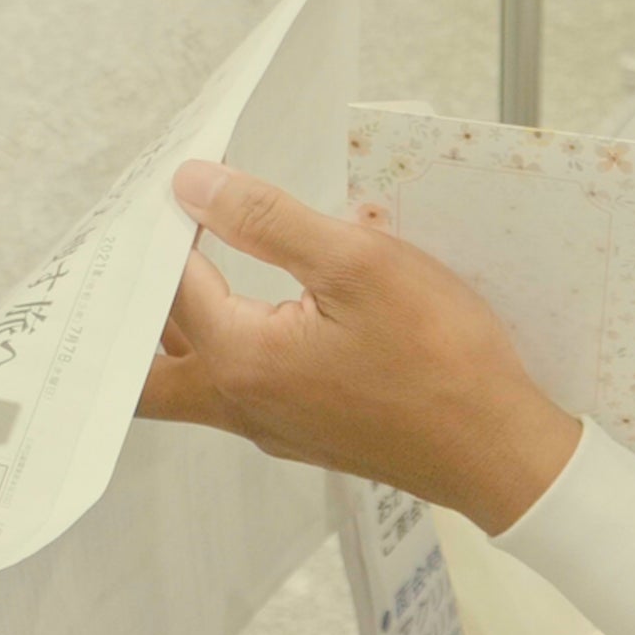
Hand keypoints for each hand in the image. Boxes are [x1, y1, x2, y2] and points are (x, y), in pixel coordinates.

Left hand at [138, 161, 580, 533]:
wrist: (500, 452)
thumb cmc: (442, 359)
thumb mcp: (358, 264)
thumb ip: (267, 220)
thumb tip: (193, 184)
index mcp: (241, 361)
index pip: (169, 283)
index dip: (168, 226)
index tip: (179, 182)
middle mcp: (240, 403)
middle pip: (146, 363)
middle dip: (134, 303)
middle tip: (148, 241)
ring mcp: (270, 424)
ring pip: (190, 375)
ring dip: (179, 322)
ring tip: (193, 256)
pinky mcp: (302, 428)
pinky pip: (239, 383)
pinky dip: (228, 338)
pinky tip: (263, 297)